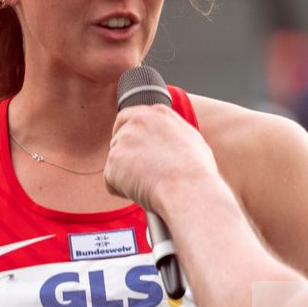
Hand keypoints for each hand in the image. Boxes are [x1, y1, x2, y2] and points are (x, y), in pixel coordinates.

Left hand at [106, 104, 221, 212]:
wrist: (188, 189)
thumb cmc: (197, 171)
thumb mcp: (191, 140)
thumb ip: (171, 133)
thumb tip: (167, 139)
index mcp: (157, 114)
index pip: (128, 117)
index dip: (126, 134)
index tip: (130, 149)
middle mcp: (137, 122)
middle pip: (118, 139)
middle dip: (125, 157)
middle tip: (141, 174)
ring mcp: (123, 141)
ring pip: (115, 162)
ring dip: (126, 176)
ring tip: (150, 185)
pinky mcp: (113, 162)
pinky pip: (111, 181)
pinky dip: (122, 190)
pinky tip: (142, 192)